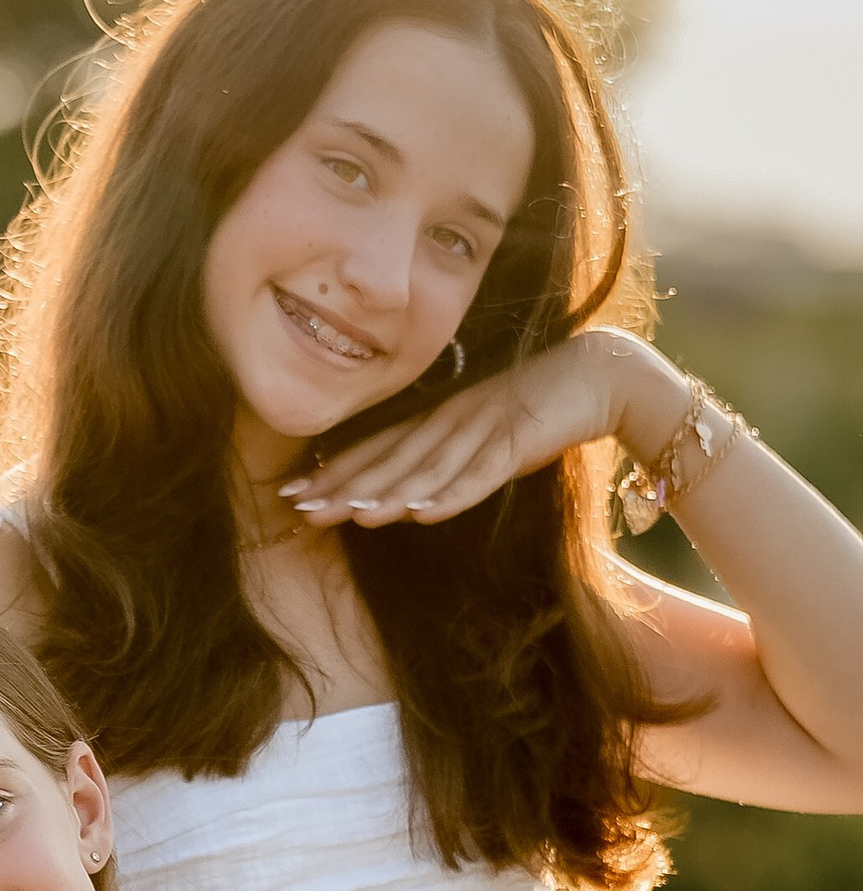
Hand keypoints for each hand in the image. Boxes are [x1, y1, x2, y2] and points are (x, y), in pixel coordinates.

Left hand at [283, 330, 677, 529]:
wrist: (602, 373)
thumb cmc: (538, 409)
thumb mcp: (480, 435)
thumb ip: (444, 459)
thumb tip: (404, 495)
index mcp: (439, 419)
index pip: (377, 450)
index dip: (334, 473)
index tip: (289, 495)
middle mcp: (452, 421)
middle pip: (390, 460)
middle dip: (344, 487)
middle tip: (298, 509)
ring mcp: (484, 429)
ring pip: (428, 468)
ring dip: (389, 492)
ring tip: (351, 517)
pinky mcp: (520, 440)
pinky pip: (482, 473)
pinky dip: (453, 494)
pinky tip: (424, 514)